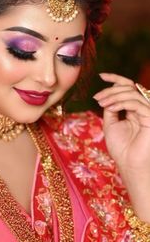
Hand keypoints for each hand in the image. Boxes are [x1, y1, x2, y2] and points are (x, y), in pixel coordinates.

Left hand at [93, 73, 149, 211]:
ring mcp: (149, 113)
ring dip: (114, 95)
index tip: (101, 75)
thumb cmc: (121, 149)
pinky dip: (120, 102)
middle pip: (130, 88)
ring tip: (101, 103)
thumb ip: (111, 108)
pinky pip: (136, 103)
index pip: (128, 88)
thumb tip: (107, 95)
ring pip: (132, 93)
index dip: (116, 79)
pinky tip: (109, 107)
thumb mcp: (111, 124)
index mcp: (135, 109)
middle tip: (97, 97)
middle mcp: (144, 109)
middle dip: (111, 89)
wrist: (129, 166)